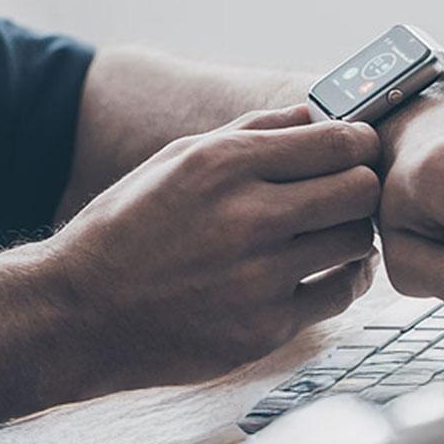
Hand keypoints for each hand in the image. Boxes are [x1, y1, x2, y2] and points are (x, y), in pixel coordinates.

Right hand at [42, 103, 382, 389]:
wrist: (82, 311)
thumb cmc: (129, 227)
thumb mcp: (176, 159)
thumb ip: (251, 132)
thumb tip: (316, 115)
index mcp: (223, 164)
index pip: (338, 142)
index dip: (361, 143)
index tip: (360, 148)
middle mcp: (246, 217)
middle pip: (359, 190)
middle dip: (360, 186)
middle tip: (347, 191)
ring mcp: (259, 277)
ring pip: (356, 242)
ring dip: (351, 233)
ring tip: (328, 231)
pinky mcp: (265, 328)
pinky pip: (338, 295)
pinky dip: (339, 279)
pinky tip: (323, 269)